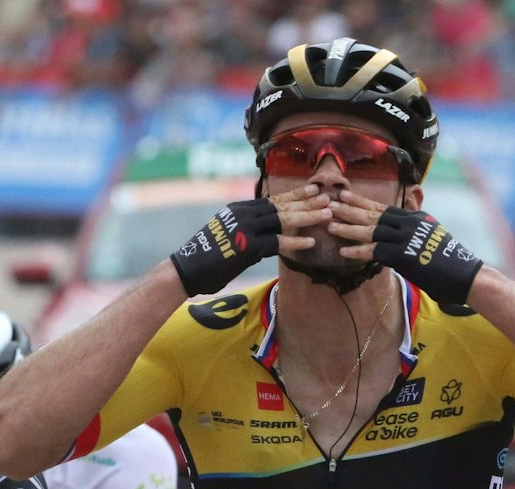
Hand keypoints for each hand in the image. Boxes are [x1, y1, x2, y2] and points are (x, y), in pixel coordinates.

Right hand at [169, 186, 329, 296]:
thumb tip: (268, 239)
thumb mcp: (227, 237)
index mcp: (239, 209)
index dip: (295, 195)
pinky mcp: (246, 247)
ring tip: (327, 216)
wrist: (185, 270)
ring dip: (307, 218)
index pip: (273, 200)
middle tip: (329, 199)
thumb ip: (248, 233)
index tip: (314, 191)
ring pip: (283, 220)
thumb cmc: (205, 258)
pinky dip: (294, 242)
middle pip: (282, 206)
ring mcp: (245, 229)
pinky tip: (310, 243)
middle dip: (307, 203)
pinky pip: (276, 243)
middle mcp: (243, 214)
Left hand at [329, 192, 483, 305]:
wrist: (465, 275)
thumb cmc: (447, 260)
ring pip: (371, 230)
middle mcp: (410, 223)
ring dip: (348, 228)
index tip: (344, 195)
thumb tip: (400, 226)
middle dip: (349, 209)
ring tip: (330, 226)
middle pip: (373, 214)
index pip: (382, 207)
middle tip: (329, 205)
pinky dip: (359, 251)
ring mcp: (407, 238)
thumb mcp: (429, 237)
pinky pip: (376, 252)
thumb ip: (412, 229)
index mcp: (414, 217)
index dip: (361, 202)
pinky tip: (343, 252)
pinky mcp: (404, 256)